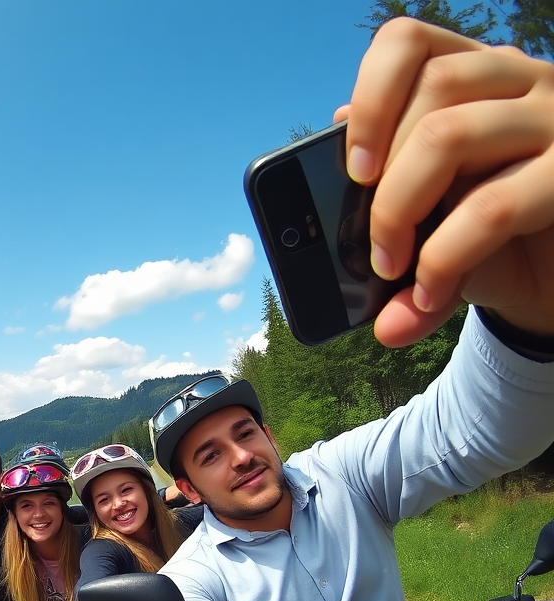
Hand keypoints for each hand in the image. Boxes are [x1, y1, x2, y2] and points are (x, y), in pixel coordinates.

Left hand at [341, 19, 553, 345]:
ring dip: (399, 213)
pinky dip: (444, 258)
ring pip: (448, 135)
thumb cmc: (487, 239)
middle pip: (427, 91)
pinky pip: (491, 206)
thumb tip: (334, 124)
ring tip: (392, 269)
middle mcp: (519, 81)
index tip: (354, 169)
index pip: (408, 43)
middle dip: (380, 184)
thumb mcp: (427, 214)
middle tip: (373, 248)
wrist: (549, 281)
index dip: (370, 98)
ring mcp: (552, 121)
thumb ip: (382, 182)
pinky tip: (431, 291)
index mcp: (471, 77)